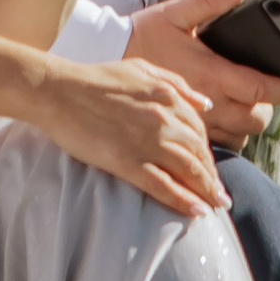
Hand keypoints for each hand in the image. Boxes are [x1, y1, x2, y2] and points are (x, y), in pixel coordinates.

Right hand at [25, 53, 224, 218]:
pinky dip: (183, 200)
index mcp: (168, 96)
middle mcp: (164, 120)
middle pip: (199, 153)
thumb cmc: (96, 78)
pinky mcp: (127, 162)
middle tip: (220, 194)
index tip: (212, 168)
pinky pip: (163, 186)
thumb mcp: (141, 69)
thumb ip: (176, 84)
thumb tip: (205, 105)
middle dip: (212, 176)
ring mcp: (147, 142)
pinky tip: (196, 211)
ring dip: (206, 191)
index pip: (199, 130)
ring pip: (188, 171)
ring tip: (216, 206)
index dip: (208, 152)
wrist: (59, 90)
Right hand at [124, 0, 279, 149]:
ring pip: (240, 136)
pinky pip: (218, 147)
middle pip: (256, 119)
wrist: (105, 62)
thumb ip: (210, 1)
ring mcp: (195, 120)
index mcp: (209, 71)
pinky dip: (230, 139)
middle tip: (270, 94)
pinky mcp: (183, 132)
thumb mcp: (175, 12)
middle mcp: (206, 101)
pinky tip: (229, 122)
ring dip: (249, 124)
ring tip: (249, 107)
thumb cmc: (142, 36)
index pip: (259, 88)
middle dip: (270, 109)